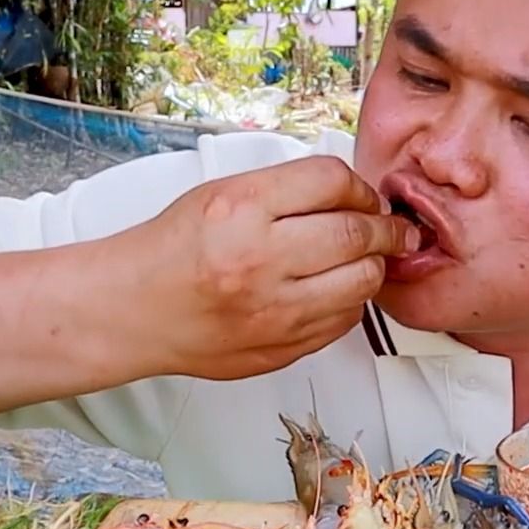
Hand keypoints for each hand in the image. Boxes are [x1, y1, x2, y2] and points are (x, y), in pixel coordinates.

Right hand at [136, 155, 419, 380]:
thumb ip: (287, 190)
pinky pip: (343, 322)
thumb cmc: (174, 249)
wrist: (134, 309)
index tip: (367, 196)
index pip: (332, 181)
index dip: (361, 188)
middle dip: (387, 228)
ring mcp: (273, 310)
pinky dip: (350, 302)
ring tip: (368, 258)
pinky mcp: (280, 348)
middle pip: (358, 233)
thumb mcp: (223, 194)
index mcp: (242, 208)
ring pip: (362, 282)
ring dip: (374, 267)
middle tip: (394, 228)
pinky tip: (337, 290)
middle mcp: (260, 259)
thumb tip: (353, 195)